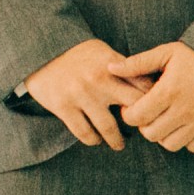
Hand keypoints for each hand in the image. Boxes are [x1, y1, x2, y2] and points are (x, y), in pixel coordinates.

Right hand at [22, 39, 154, 149]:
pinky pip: (85, 133)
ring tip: (119, 144)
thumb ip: (124, 69)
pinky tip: (96, 139)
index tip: (154, 113)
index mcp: (112, 64)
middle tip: (140, 132)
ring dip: (116, 141)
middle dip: (140, 123)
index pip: (144, 88)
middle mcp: (98, 79)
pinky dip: (93, 140)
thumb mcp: (103, 52)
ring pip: (109, 128)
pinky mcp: (62, 106)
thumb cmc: (77, 53)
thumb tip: (151, 88)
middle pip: (133, 108)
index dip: (154, 103)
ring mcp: (80, 94)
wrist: (40, 50)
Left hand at [111, 43, 193, 152]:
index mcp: (169, 91)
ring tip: (165, 119)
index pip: (137, 116)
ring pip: (170, 144)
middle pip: (151, 134)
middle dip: (144, 125)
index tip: (131, 107)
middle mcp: (185, 110)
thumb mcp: (167, 52)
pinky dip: (185, 140)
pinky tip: (183, 124)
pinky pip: (193, 147)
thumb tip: (110, 69)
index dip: (129, 114)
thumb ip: (138, 63)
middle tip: (148, 114)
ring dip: (164, 134)